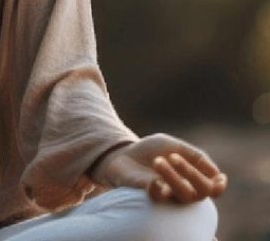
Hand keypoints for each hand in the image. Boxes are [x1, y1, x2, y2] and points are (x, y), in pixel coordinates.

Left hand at [89, 133, 227, 204]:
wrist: (123, 153)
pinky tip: (154, 181)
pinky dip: (160, 187)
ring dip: (173, 176)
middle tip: (173, 156)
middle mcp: (184, 190)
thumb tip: (216, 173)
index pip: (213, 188)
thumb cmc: (150, 150)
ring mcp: (169, 195)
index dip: (219, 185)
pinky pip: (162, 197)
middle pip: (202, 191)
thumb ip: (194, 155)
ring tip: (157, 161)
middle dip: (191, 172)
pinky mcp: (151, 197)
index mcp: (192, 178)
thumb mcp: (172, 145)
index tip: (218, 178)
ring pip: (184, 194)